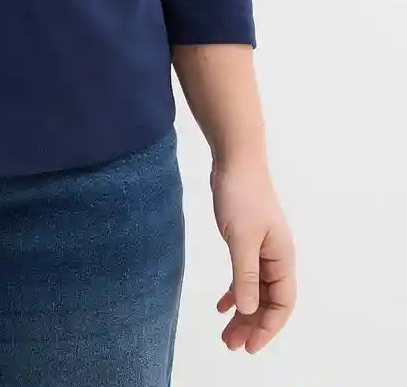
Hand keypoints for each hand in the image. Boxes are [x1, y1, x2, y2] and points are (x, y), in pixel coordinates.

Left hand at [210, 156, 296, 353]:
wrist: (235, 159)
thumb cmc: (241, 195)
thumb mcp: (241, 239)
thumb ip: (245, 275)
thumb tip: (248, 310)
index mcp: (282, 258)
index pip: (282, 303)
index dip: (268, 327)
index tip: (250, 346)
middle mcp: (276, 257)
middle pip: (268, 300)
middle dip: (252, 324)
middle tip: (231, 345)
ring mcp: (262, 249)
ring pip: (255, 290)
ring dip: (243, 312)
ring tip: (225, 333)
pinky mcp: (247, 240)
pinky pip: (244, 275)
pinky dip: (235, 291)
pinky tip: (221, 305)